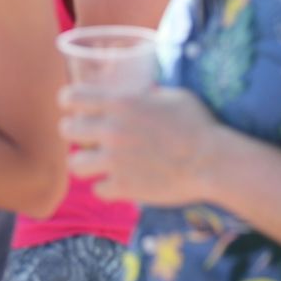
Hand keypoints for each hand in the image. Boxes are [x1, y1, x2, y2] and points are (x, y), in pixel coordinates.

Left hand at [59, 84, 221, 205]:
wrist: (214, 162)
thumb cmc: (199, 125)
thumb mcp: (172, 96)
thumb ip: (147, 94)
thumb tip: (139, 91)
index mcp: (120, 103)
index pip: (70, 96)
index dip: (69, 101)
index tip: (73, 107)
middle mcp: (111, 130)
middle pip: (66, 130)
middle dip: (76, 133)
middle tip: (89, 138)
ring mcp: (114, 160)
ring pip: (75, 164)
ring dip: (86, 164)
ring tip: (99, 165)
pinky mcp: (124, 187)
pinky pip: (98, 190)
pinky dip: (108, 188)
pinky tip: (119, 184)